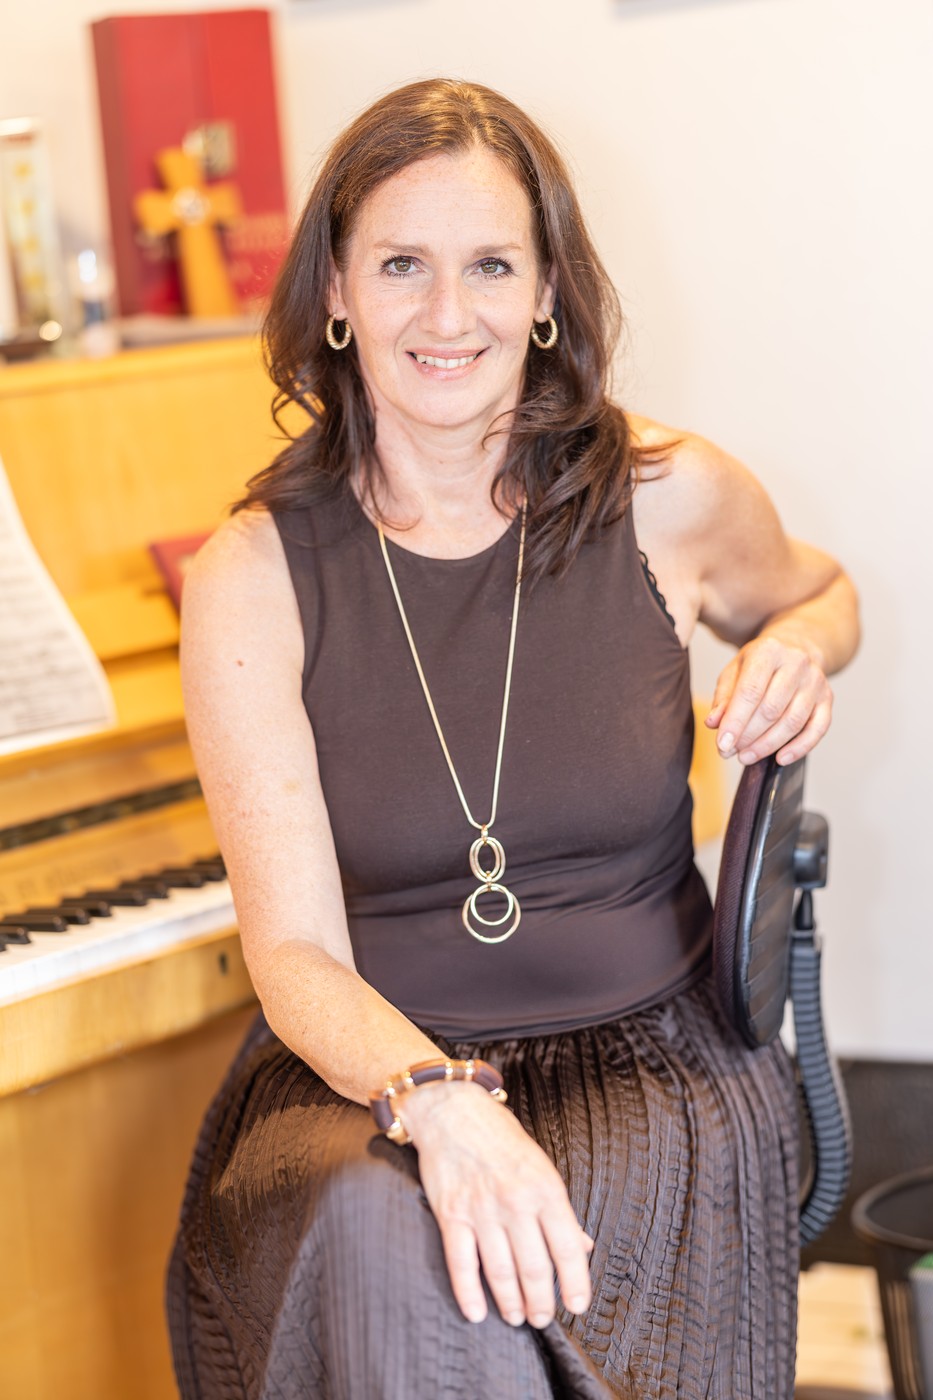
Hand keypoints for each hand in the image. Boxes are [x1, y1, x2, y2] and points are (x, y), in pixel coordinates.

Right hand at [399, 1081, 593, 1328]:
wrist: (453, 1110)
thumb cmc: (500, 1138)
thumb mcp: (540, 1167)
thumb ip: (560, 1211)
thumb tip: (583, 1247)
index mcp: (545, 1188)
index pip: (567, 1247)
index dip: (575, 1283)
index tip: (577, 1306)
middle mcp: (516, 1201)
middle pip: (533, 1267)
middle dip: (540, 1301)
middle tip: (542, 1319)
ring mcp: (482, 1209)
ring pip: (500, 1271)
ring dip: (510, 1303)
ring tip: (516, 1317)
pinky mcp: (451, 1214)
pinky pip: (461, 1263)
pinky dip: (469, 1294)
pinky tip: (476, 1312)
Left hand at [705, 633, 833, 765]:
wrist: (795, 647)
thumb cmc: (760, 663)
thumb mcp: (735, 671)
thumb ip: (723, 697)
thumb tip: (714, 723)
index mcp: (768, 651)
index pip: (750, 691)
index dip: (735, 721)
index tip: (722, 744)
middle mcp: (796, 663)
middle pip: (771, 709)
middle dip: (748, 736)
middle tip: (730, 752)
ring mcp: (815, 681)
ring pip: (793, 722)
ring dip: (767, 745)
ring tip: (746, 756)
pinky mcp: (827, 698)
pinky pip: (817, 729)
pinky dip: (799, 748)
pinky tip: (780, 758)